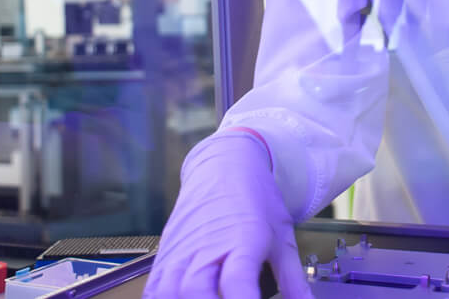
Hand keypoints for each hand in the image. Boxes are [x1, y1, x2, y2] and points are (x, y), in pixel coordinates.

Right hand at [144, 132, 311, 298]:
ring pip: (168, 291)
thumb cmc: (256, 198)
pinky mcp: (166, 252)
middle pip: (195, 290)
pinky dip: (164, 298)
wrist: (225, 163)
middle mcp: (207, 245)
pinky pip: (155, 287)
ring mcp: (182, 249)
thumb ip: (293, 279)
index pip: (238, 283)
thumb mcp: (282, 236)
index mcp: (242, 240)